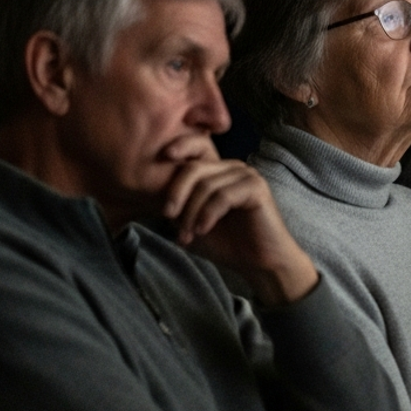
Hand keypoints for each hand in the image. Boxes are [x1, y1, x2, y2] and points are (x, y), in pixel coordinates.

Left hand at [161, 136, 317, 306]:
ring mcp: (247, 176)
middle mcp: (233, 168)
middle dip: (177, 194)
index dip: (180, 146)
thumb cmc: (227, 244)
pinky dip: (208, 214)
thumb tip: (150, 196)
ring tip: (188, 235)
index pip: (197, 147)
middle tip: (168, 217)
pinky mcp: (256, 188)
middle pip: (194, 168)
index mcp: (218, 171)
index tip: (161, 157)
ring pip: (206, 185)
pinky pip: (222, 196)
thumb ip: (177, 206)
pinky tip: (204, 230)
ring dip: (191, 212)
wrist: (259, 264)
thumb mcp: (192, 223)